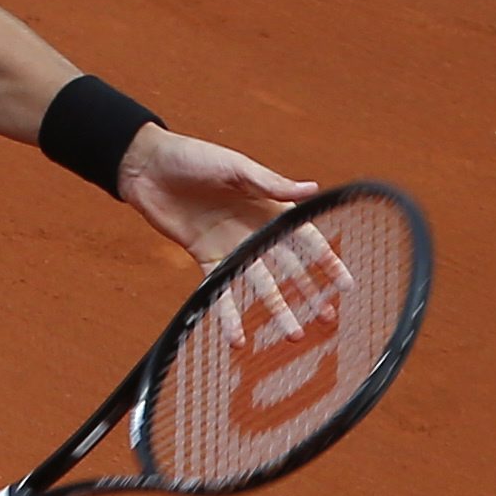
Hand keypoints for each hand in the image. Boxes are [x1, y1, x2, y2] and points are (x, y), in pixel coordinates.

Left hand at [117, 125, 342, 343]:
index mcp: (270, 208)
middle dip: (309, 294)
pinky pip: (219, 291)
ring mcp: (231, 248)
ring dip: (277, 310)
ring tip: (293, 335)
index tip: (346, 285)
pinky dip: (228, 315)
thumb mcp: (236, 168)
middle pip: (289, 269)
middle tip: (327, 319)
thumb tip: (312, 189)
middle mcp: (255, 231)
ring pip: (260, 286)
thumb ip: (271, 184)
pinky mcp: (205, 258)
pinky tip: (237, 338)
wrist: (149, 167)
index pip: (307, 239)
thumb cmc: (196, 158)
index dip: (327, 261)